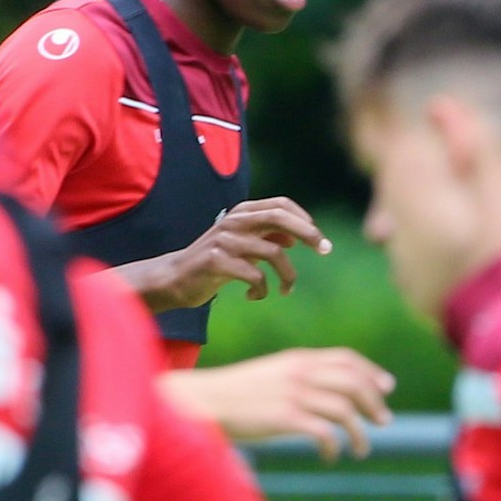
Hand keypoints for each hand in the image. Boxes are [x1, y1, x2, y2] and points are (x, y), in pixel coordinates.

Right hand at [124, 197, 330, 311]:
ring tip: (286, 290)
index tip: (319, 239)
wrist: (174, 278)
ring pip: (273, 252)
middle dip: (308, 233)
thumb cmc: (215, 262)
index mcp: (242, 213)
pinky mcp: (216, 262)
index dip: (304, 218)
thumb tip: (293, 239)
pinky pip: (255, 276)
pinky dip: (262, 290)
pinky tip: (254, 296)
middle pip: (279, 217)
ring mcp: (224, 240)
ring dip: (288, 276)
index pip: (280, 204)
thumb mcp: (243, 246)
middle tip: (326, 250)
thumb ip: (265, 238)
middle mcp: (234, 221)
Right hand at [160, 347, 395, 458]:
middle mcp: (299, 372)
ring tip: (361, 449)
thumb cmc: (238, 394)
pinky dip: (333, 447)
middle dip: (374, 403)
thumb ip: (302, 378)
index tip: (388, 388)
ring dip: (359, 433)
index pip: (347, 359)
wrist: (203, 401)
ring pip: (345, 410)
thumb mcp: (273, 375)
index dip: (372, 373)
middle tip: (384, 422)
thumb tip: (334, 394)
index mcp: (298, 359)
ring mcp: (293, 394)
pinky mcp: (284, 417)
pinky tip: (330, 456)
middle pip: (354, 383)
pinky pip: (324, 433)